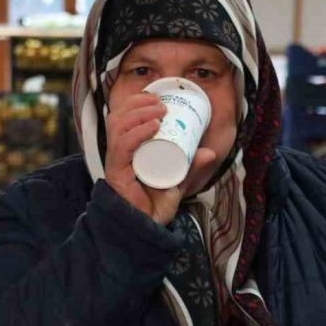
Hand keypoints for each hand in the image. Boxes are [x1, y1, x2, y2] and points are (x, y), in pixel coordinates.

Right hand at [103, 93, 216, 225]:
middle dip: (138, 103)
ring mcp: (115, 162)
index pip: (122, 117)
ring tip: (160, 110)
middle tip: (162, 102)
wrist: (148, 229)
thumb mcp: (178, 180)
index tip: (158, 96)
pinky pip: (122, 147)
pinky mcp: (116, 173)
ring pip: (118, 127)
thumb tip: (210, 152)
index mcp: (126, 149)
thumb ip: (191, 167)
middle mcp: (117, 153)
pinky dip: (137, 133)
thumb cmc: (156, 204)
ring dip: (139, 112)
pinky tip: (153, 126)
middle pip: (118, 117)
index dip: (136, 102)